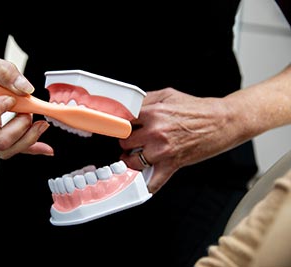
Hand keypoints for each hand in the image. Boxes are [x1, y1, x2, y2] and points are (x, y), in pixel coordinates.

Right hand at [0, 53, 53, 157]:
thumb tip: (25, 88)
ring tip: (40, 121)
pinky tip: (45, 148)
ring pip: (5, 150)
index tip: (9, 98)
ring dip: (28, 136)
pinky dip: (32, 148)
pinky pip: (13, 150)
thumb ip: (1, 72)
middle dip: (19, 125)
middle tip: (27, 108)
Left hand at [119, 88, 237, 193]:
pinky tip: (142, 182)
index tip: (118, 128)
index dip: (120, 125)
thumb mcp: (169, 94)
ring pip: (132, 161)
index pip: (123, 121)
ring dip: (131, 160)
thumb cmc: (198, 109)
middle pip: (124, 141)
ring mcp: (163, 150)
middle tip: (131, 141)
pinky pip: (153, 181)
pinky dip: (146, 184)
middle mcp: (155, 131)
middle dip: (126, 142)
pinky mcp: (172, 164)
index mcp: (153, 112)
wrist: (223, 121)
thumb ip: (147, 100)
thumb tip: (130, 107)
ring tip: (134, 156)